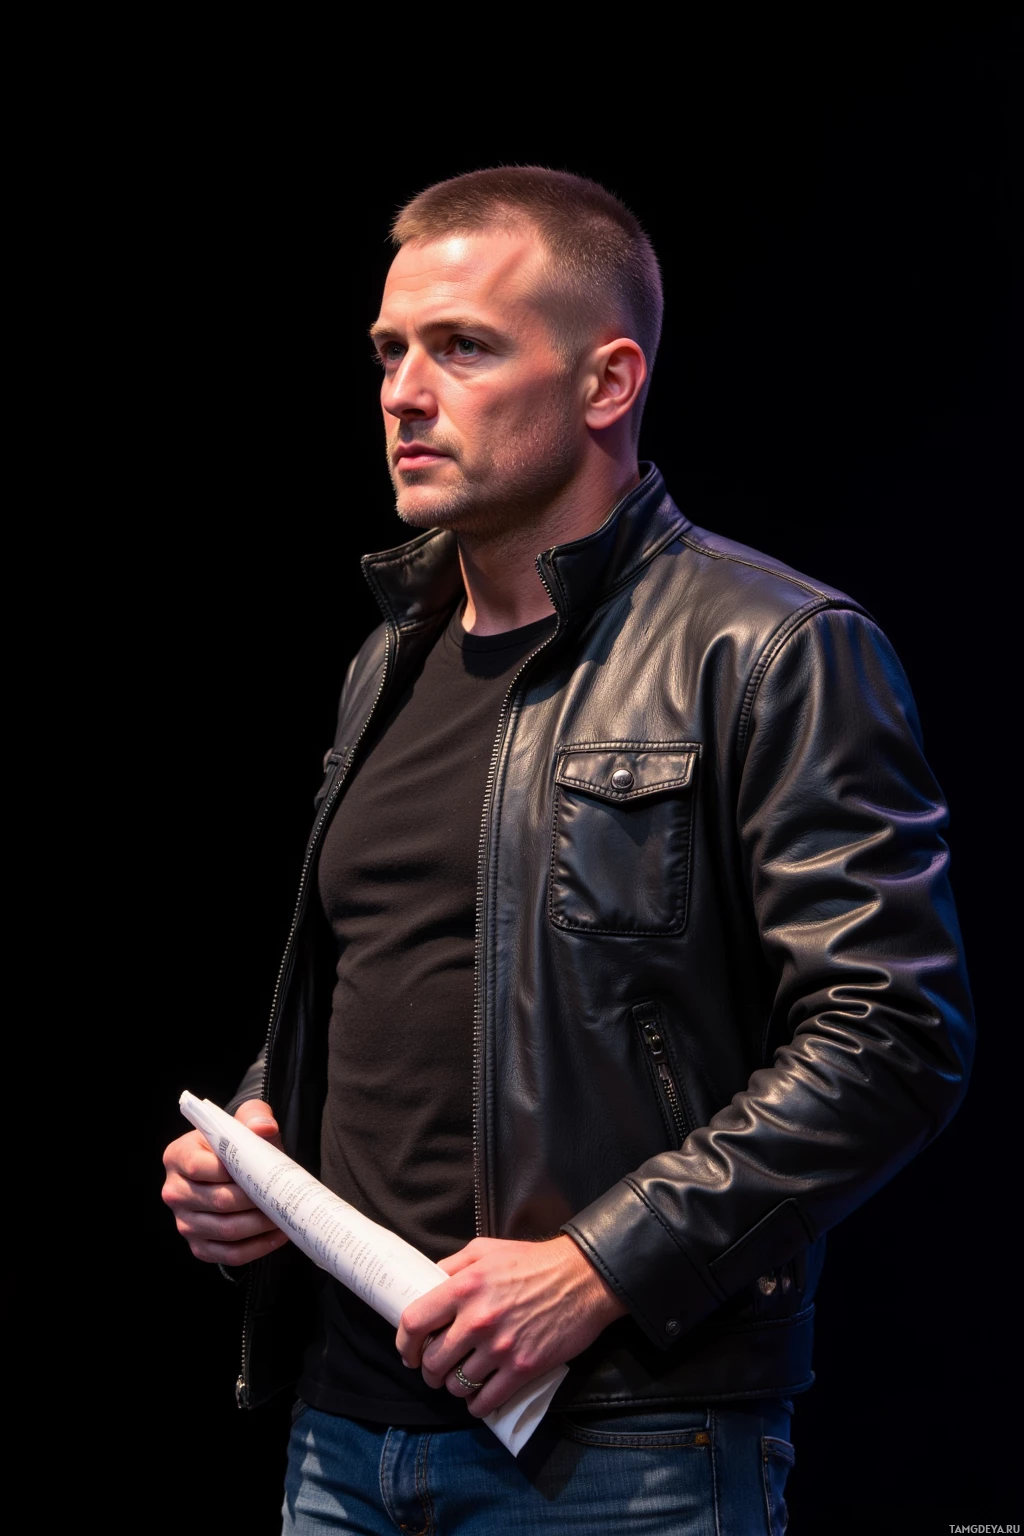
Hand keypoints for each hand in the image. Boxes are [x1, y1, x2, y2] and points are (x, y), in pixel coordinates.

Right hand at [161, 1099, 290, 1265]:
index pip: (200, 1166)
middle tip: (281, 1197)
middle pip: (218, 1201)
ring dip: (259, 1226)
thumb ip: (254, 1116)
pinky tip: (278, 1235)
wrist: (234, 1166)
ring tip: (284, 1215)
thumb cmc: (237, 1143)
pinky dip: (257, 1248)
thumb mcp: (244, 1120)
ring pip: (226, 1231)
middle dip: (255, 1201)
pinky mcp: (199, 1246)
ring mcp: (184, 1222)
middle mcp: (174, 1191)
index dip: (233, 1171)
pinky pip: (229, 1255)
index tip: (261, 1171)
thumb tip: (265, 1127)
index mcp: (178, 1156)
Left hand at [395, 1234, 626, 1417]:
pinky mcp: (522, 1368)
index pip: (414, 1322)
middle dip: (429, 1370)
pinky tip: (478, 1397)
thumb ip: (453, 1266)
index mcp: (465, 1286)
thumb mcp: (486, 1250)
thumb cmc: (534, 1262)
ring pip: (456, 1385)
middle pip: (433, 1361)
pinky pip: (485, 1401)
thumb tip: (428, 1283)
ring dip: (454, 1387)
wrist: (583, 1278)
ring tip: (461, 1379)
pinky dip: (477, 1405)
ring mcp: (500, 1347)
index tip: (409, 1351)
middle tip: (436, 1369)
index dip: (405, 1342)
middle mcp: (478, 1319)